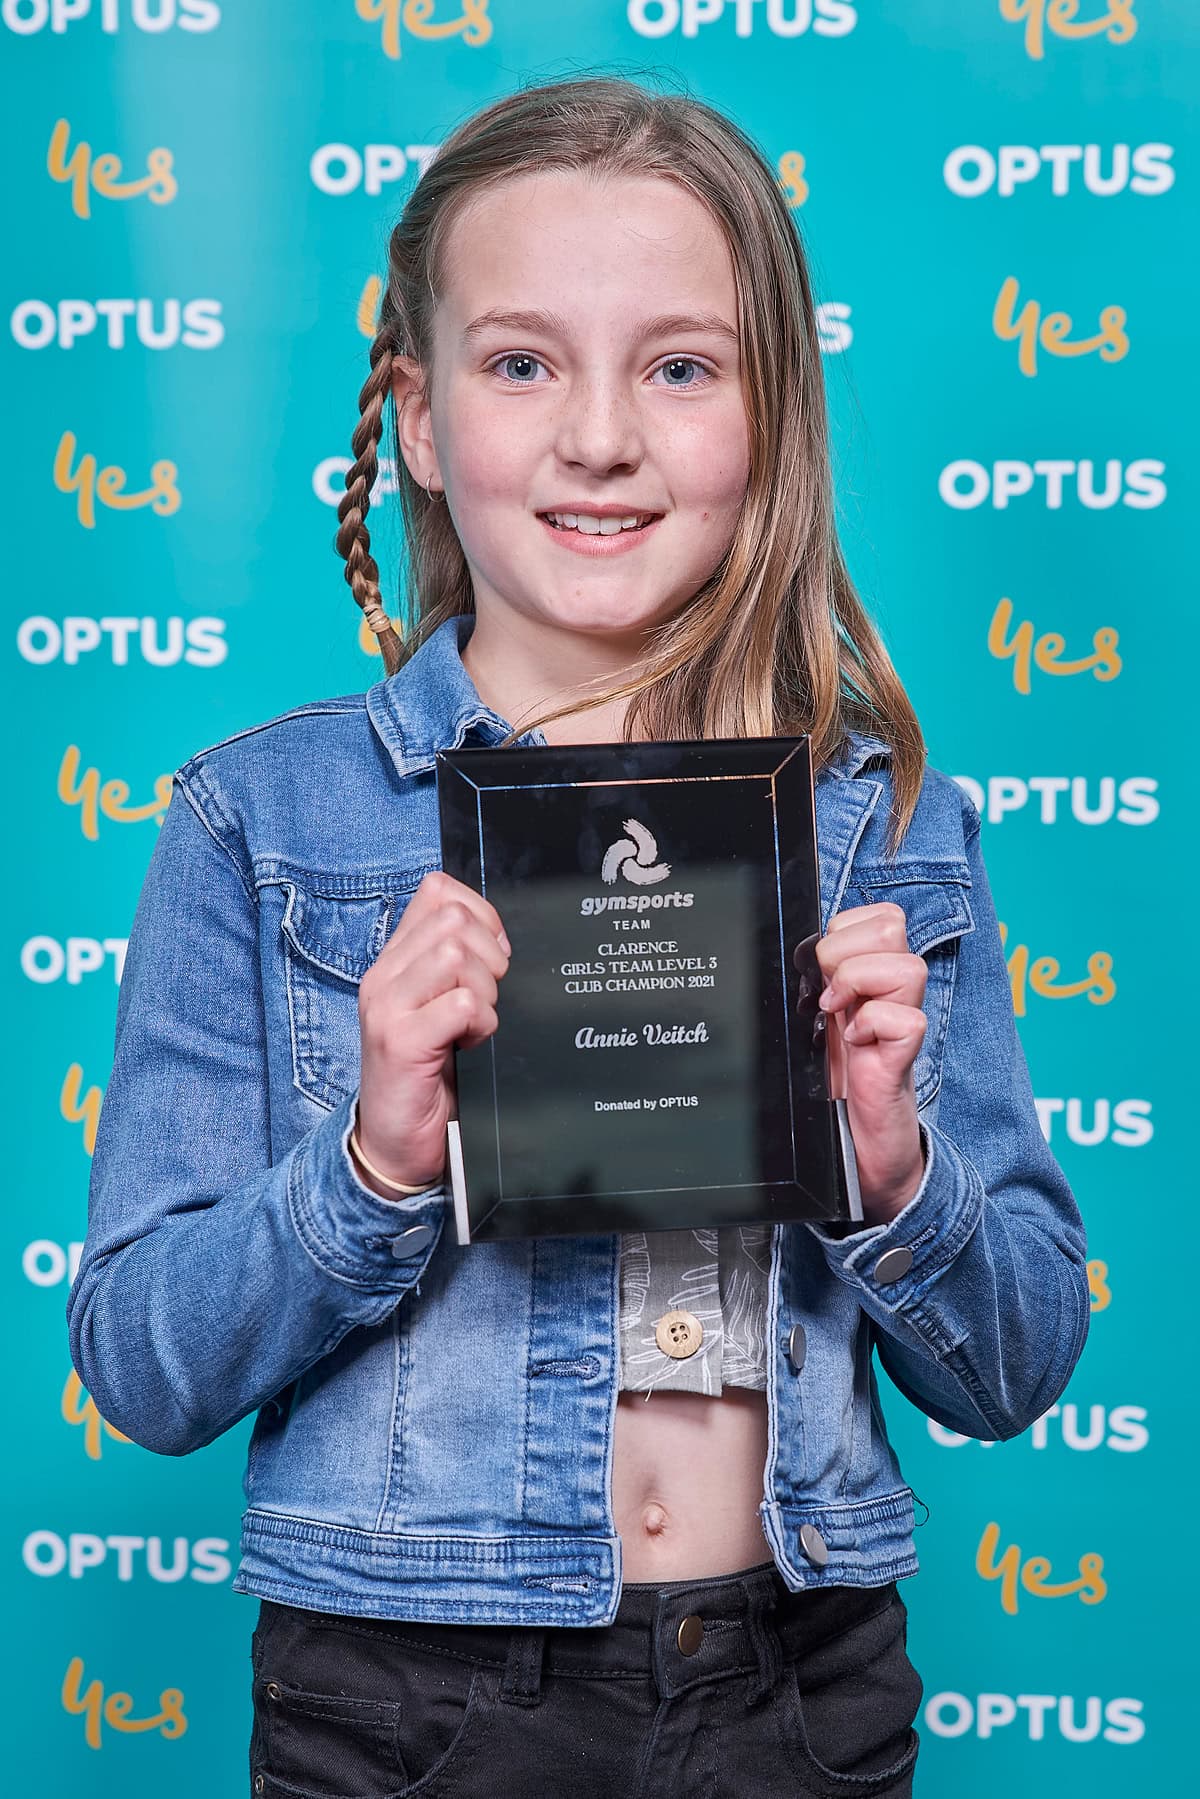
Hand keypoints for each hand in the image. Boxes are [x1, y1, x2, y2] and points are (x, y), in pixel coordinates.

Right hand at [354, 871, 510, 1196]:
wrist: (395, 1144)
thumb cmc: (430, 1076)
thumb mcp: (439, 1010)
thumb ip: (456, 968)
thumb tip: (500, 936)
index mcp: (395, 961)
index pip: (437, 892)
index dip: (481, 914)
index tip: (494, 956)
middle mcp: (384, 977)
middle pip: (453, 919)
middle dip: (490, 954)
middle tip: (490, 997)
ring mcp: (387, 1008)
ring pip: (457, 955)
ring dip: (486, 990)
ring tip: (477, 1023)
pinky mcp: (401, 1042)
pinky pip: (461, 1003)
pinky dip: (482, 1023)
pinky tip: (473, 1044)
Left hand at [815, 902, 927, 1224]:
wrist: (856, 1156)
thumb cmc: (830, 1093)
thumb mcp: (811, 1029)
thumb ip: (810, 990)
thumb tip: (785, 954)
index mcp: (865, 980)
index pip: (879, 917)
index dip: (848, 927)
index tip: (823, 966)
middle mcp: (888, 996)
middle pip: (893, 926)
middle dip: (847, 949)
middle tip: (827, 990)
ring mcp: (900, 1026)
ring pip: (907, 966)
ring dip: (860, 985)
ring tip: (838, 1016)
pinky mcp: (903, 1061)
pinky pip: (906, 1021)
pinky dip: (872, 1028)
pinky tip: (855, 1047)